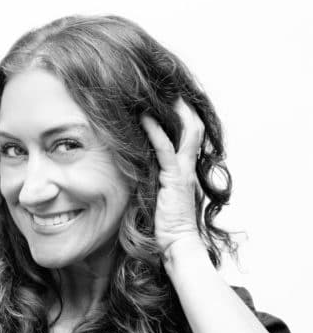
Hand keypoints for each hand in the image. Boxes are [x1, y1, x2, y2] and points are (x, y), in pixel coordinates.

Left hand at [140, 97, 204, 258]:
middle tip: (168, 88)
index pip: (189, 136)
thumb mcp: (160, 197)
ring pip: (184, 133)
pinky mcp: (173, 180)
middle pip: (193, 128)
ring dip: (172, 111)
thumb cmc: (167, 225)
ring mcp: (182, 172)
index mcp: (185, 170)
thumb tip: (139, 169)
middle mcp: (187, 167)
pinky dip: (155, 132)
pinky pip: (166, 150)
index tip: (169, 100)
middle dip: (183, 106)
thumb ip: (156, 180)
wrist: (178, 244)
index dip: (183, 117)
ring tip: (157, 92)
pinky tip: (145, 118)